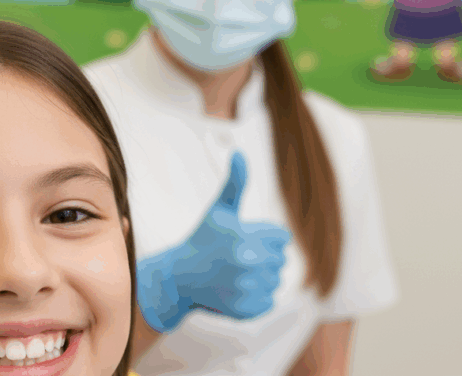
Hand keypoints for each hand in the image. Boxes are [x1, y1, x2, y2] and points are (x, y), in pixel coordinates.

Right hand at [137, 151, 290, 331]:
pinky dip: (256, 297)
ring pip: (275, 281)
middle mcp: (246, 262)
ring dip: (260, 277)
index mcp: (244, 236)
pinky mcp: (246, 309)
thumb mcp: (219, 210)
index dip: (265, 238)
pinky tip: (235, 289)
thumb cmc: (202, 240)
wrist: (179, 278)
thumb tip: (240, 153)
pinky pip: (268, 300)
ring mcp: (246, 288)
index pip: (282, 238)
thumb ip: (235, 183)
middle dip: (262, 257)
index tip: (243, 240)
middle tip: (235, 258)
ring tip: (234, 274)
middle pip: (280, 259)